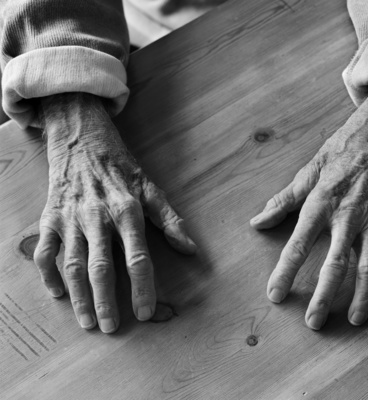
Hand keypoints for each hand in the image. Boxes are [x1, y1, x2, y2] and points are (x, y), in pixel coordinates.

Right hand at [34, 93, 196, 332]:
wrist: (82, 138)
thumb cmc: (121, 167)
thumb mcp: (151, 187)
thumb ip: (170, 219)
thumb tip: (190, 248)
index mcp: (127, 211)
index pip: (137, 258)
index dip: (142, 287)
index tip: (145, 312)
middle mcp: (97, 217)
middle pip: (101, 267)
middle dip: (107, 301)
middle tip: (113, 328)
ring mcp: (70, 218)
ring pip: (72, 264)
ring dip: (79, 296)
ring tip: (88, 321)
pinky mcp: (50, 217)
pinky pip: (45, 251)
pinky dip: (49, 274)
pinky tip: (57, 293)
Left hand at [251, 83, 367, 328]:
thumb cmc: (340, 154)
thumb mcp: (307, 173)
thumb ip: (282, 201)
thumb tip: (257, 221)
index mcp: (320, 204)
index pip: (298, 244)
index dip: (284, 271)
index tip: (274, 295)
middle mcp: (347, 217)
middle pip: (334, 263)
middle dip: (323, 296)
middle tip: (314, 322)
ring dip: (361, 295)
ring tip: (353, 319)